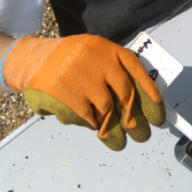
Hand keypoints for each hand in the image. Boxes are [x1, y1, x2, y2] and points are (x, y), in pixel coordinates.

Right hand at [2, 34, 165, 150]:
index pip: (137, 71)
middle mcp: (100, 63)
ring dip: (114, 128)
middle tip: (143, 135)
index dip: (150, 94)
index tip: (158, 113)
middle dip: (136, 119)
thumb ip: (115, 69)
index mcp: (109, 50)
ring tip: (120, 141)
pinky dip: (92, 124)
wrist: (34, 59)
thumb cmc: (71, 58)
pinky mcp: (71, 98)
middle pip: (126, 95)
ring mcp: (85, 81)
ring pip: (107, 110)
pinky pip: (89, 118)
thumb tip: (140, 99)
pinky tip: (94, 126)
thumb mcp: (96, 52)